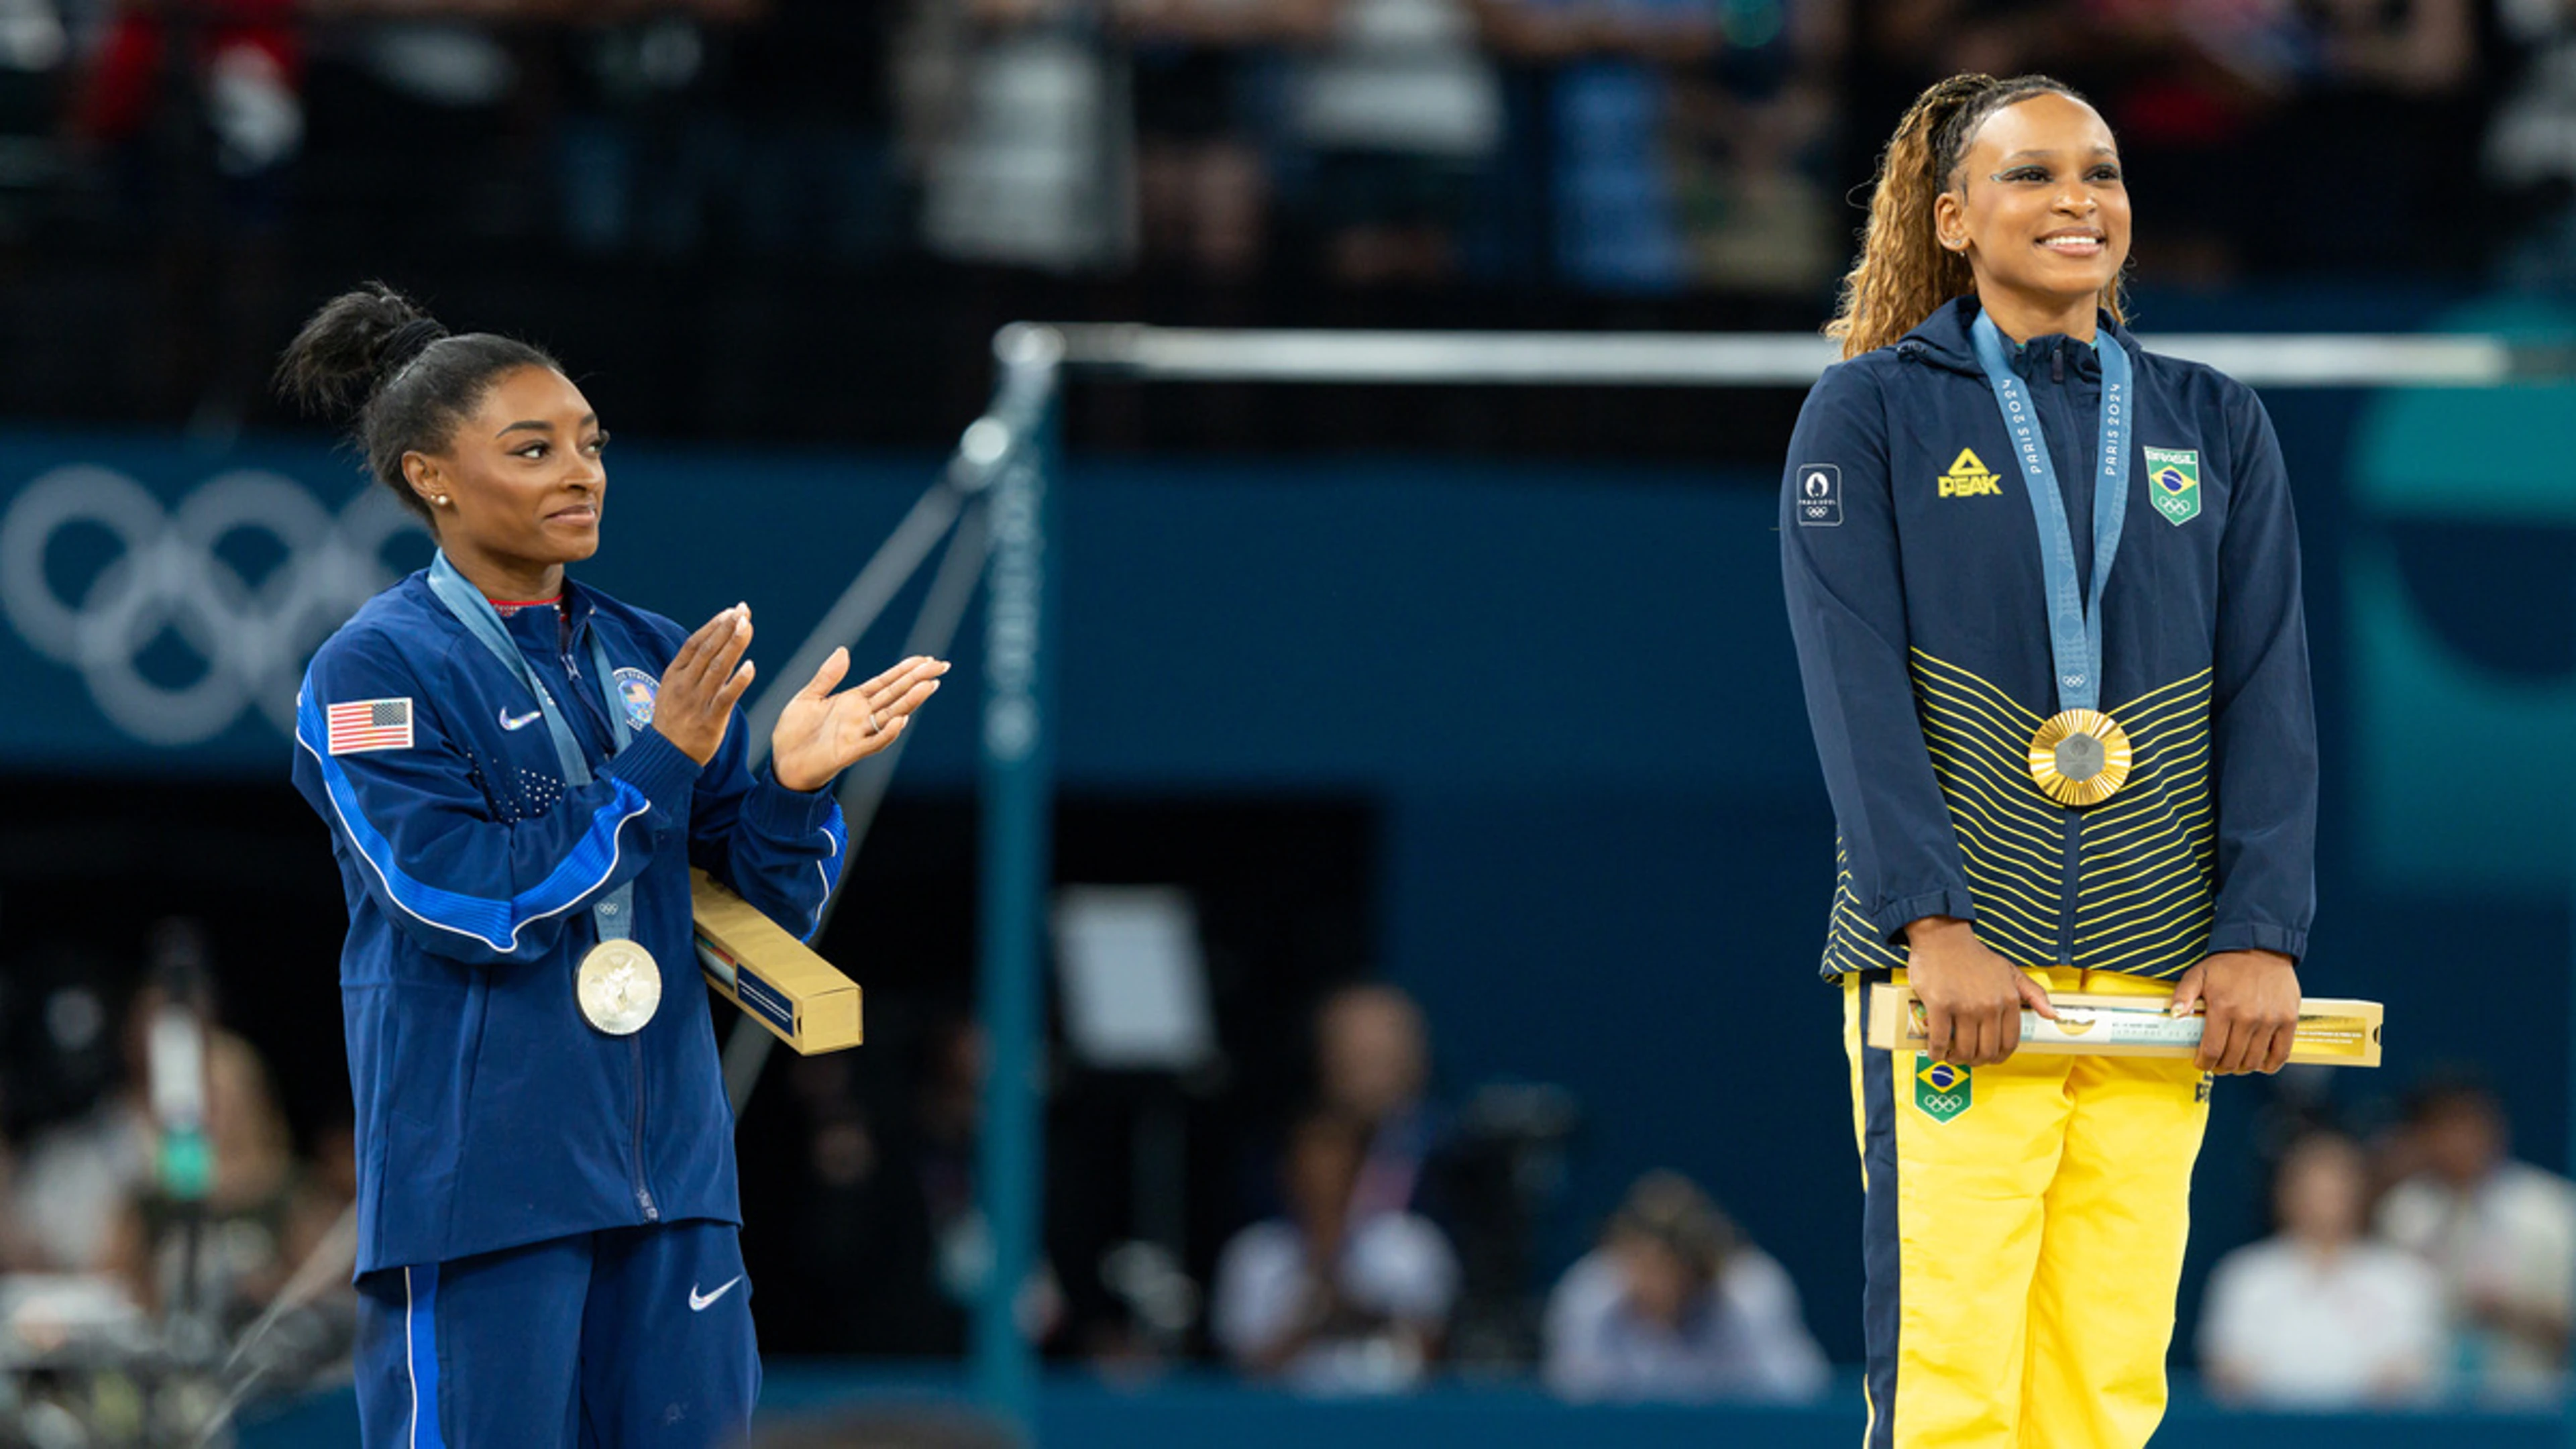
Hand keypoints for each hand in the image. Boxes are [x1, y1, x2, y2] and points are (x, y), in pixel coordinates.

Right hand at [653, 604, 755, 765]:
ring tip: (747, 626)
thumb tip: (713, 644)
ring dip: (734, 645)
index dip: (713, 625)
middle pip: (707, 650)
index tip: (731, 611)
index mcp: (674, 675)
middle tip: (744, 611)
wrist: (665, 756)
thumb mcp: (673, 689)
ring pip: (717, 668)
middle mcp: (684, 685)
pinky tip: (750, 666)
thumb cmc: (674, 720)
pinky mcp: (710, 719)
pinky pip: (726, 697)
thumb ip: (691, 669)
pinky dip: (739, 680)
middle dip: (726, 628)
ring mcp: (696, 701)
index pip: (694, 643)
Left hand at [771, 650, 949, 792]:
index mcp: (853, 701)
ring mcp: (857, 734)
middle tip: (941, 666)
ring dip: (911, 701)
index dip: (906, 670)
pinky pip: (873, 743)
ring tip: (930, 685)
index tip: (926, 658)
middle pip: (895, 695)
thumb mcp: (807, 697)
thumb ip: (827, 676)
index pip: (886, 682)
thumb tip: (844, 650)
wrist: (782, 763)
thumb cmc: (794, 732)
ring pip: (891, 715)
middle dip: (918, 680)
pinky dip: (888, 733)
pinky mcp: (849, 752)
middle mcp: (861, 716)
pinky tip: (902, 720)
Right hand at [1905, 916, 2053, 1066]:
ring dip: (1956, 1059)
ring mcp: (1964, 1007)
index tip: (1988, 1058)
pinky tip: (1935, 1052)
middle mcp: (1989, 1006)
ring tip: (1950, 1055)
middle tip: (1966, 1058)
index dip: (1998, 1057)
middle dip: (1976, 1061)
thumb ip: (2034, 993)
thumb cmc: (1974, 956)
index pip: (2009, 1043)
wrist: (1943, 938)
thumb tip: (2052, 1015)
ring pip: (1964, 1049)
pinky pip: (1940, 1040)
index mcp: (2008, 1000)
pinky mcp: (1940, 1005)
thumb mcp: (2010, 971)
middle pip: (1987, 1051)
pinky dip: (1937, 1052)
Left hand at [2168, 950, 2299, 1074]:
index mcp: (2223, 1007)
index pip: (2212, 1050)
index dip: (2205, 1063)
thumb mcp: (2198, 974)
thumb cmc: (2228, 964)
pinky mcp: (2288, 1020)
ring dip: (2242, 1068)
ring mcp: (2270, 1020)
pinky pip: (2281, 1053)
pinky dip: (2270, 1065)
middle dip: (2221, 1067)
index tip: (2202, 1064)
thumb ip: (2184, 995)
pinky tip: (2260, 1064)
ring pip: (2254, 1060)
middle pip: (2233, 1059)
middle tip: (2217, 1064)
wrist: (2262, 948)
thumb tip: (2175, 1015)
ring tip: (2236, 1064)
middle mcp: (2247, 1017)